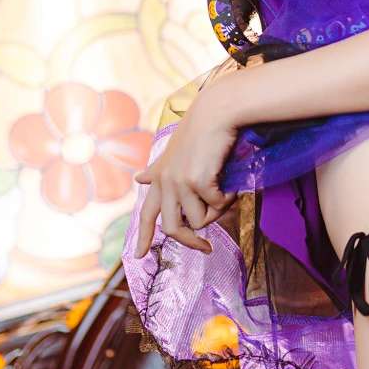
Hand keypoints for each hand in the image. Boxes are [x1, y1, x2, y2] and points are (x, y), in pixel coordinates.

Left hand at [131, 63, 246, 257]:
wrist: (216, 112)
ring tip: (225, 194)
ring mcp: (181, 183)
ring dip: (217, 212)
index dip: (143, 236)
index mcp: (159, 177)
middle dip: (191, 242)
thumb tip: (139, 178)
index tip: (137, 256)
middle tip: (206, 249)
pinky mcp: (198, 182)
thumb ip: (158, 168)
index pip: (147, 213)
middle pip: (173, 228)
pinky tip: (231, 186)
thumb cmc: (200, 128)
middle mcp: (166, 182)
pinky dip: (228, 199)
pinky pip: (217, 206)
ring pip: (199, 220)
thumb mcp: (174, 151)